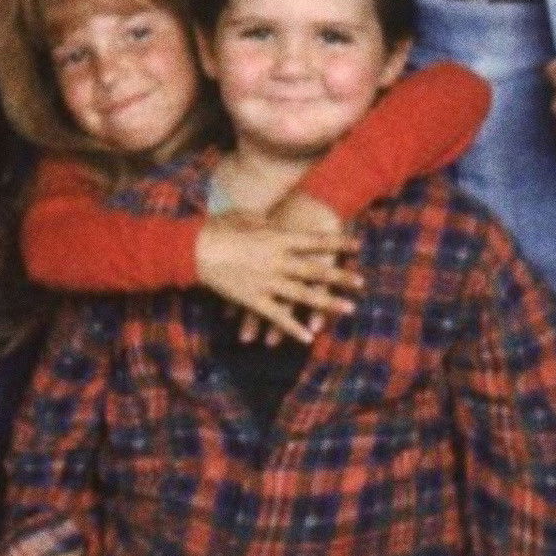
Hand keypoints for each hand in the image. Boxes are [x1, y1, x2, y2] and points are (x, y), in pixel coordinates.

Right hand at [192, 211, 358, 343]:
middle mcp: (277, 261)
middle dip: (341, 277)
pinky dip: (292, 327)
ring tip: (349, 310)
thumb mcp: (245, 217)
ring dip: (328, 303)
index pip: (314, 241)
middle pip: (316, 270)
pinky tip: (307, 337)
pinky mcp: (253, 299)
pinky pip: (277, 316)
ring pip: (303, 295)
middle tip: (362, 283)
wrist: (193, 250)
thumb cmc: (216, 228)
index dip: (338, 242)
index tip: (358, 245)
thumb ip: (266, 223)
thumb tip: (278, 225)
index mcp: (277, 239)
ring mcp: (267, 282)